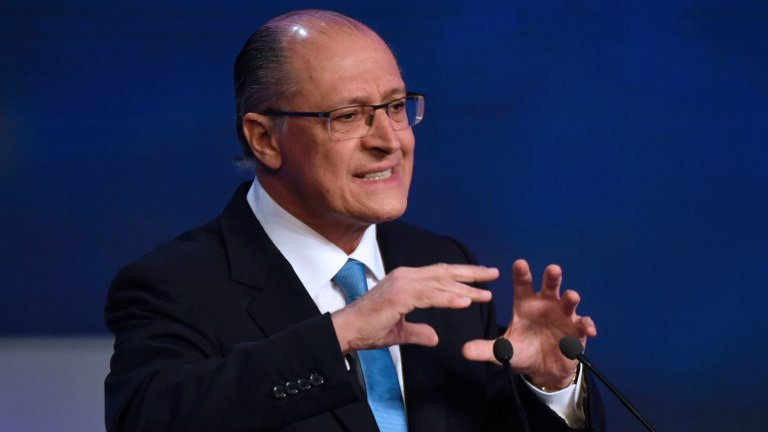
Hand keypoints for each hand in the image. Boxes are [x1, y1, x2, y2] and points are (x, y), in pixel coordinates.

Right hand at [331, 264, 497, 353]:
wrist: (346, 331)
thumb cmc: (368, 329)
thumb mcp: (400, 331)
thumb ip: (418, 332)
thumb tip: (435, 337)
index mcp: (406, 280)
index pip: (440, 274)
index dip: (462, 275)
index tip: (483, 278)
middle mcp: (405, 276)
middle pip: (445, 272)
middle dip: (471, 273)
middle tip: (493, 274)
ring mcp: (402, 284)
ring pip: (440, 282)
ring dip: (465, 287)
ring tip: (486, 293)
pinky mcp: (399, 296)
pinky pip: (429, 296)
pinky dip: (448, 298)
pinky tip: (465, 301)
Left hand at [462, 259, 596, 389]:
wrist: (543, 369)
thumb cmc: (522, 351)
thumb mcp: (502, 351)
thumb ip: (485, 349)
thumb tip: (463, 350)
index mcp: (525, 304)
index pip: (522, 285)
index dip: (522, 274)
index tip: (520, 263)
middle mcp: (545, 305)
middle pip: (549, 287)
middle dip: (551, 277)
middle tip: (553, 269)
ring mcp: (563, 316)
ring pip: (568, 302)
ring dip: (570, 298)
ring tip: (572, 296)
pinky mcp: (576, 331)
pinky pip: (583, 325)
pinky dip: (586, 325)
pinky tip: (588, 329)